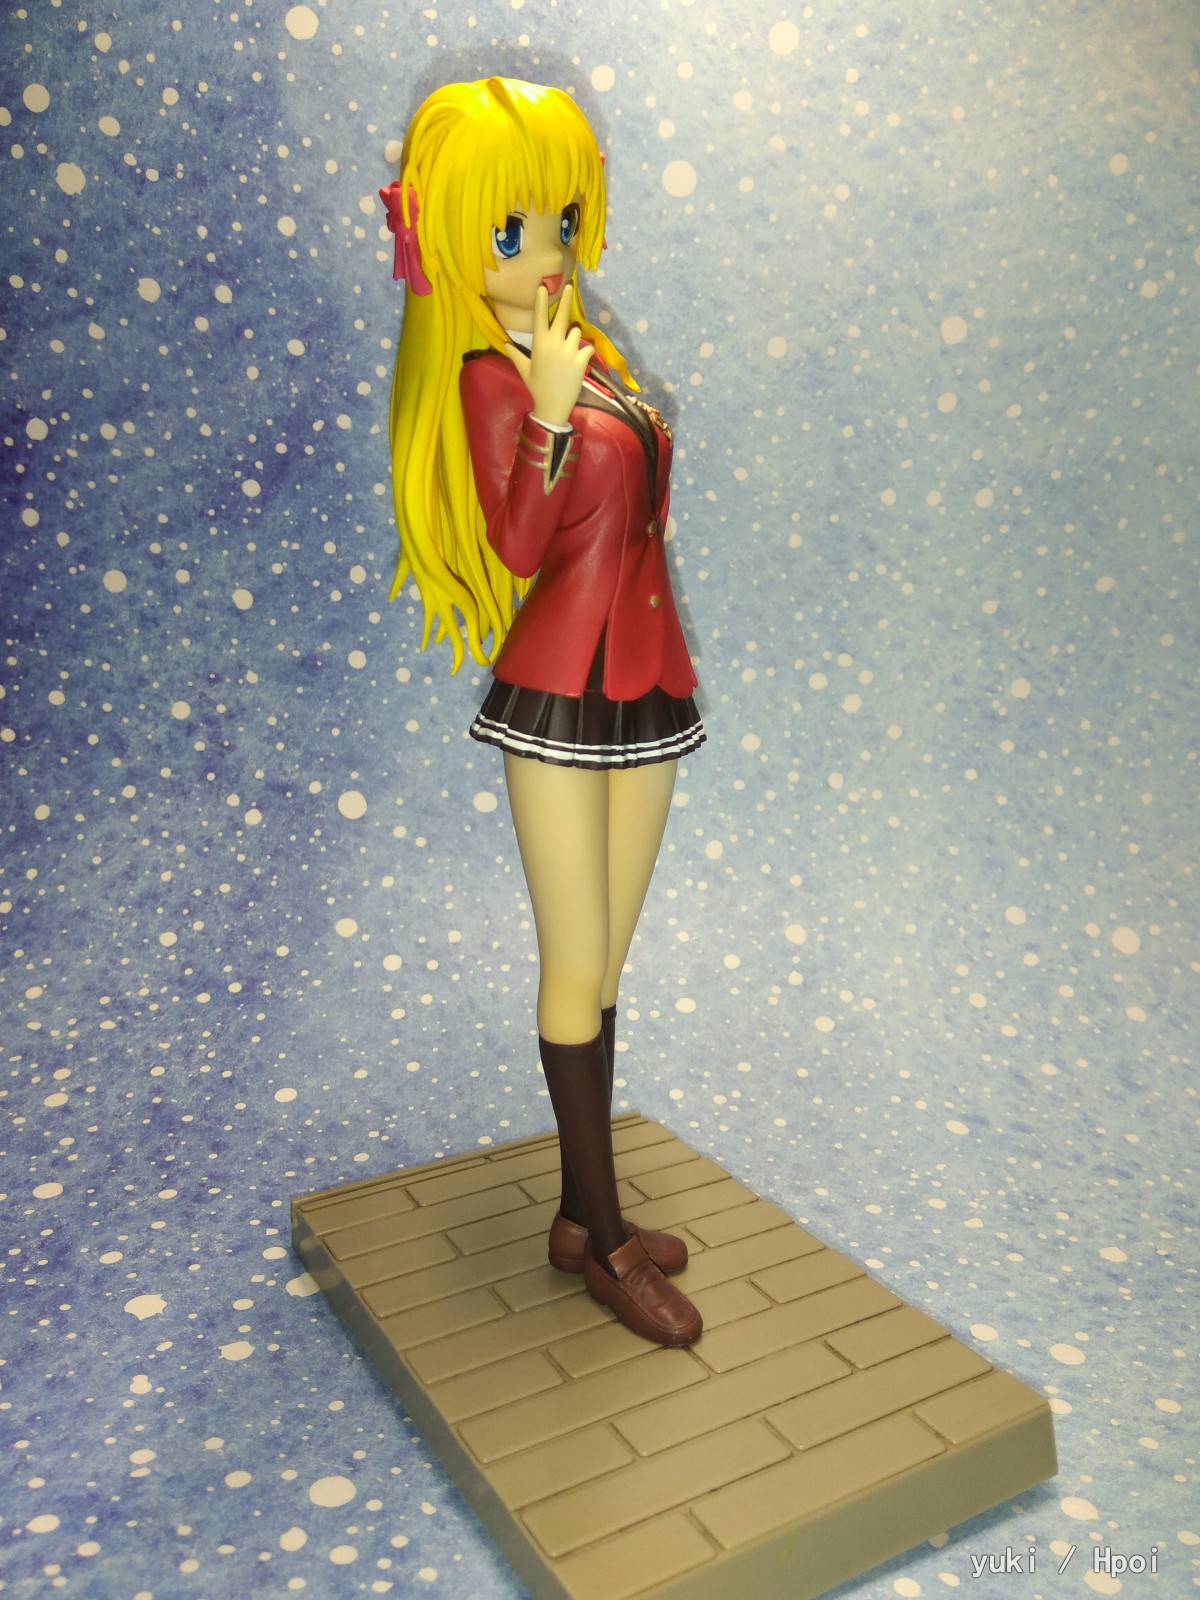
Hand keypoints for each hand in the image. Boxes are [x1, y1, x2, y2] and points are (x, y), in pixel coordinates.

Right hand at [505, 283, 592, 427]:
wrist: (552, 407)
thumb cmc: (537, 388)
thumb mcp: (525, 370)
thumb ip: (516, 355)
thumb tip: (505, 345)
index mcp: (539, 344)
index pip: (540, 317)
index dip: (541, 301)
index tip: (543, 286)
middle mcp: (554, 344)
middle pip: (562, 316)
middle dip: (566, 299)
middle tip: (570, 286)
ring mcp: (568, 351)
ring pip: (576, 331)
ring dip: (574, 337)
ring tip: (570, 350)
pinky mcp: (581, 360)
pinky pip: (587, 347)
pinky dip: (585, 352)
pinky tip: (580, 361)